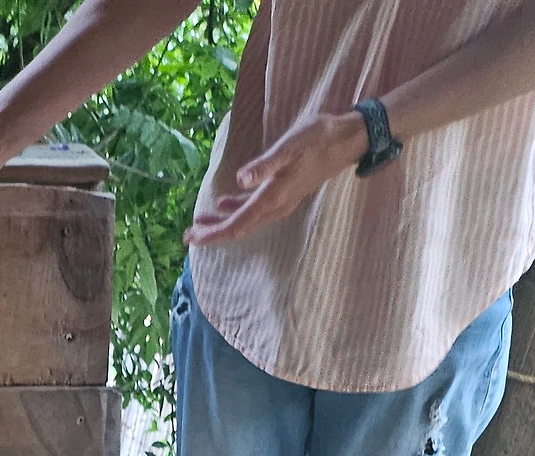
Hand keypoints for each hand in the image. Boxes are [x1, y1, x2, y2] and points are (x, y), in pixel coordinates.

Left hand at [184, 110, 369, 248]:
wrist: (347, 140)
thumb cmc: (319, 138)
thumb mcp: (290, 145)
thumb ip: (265, 164)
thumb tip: (240, 180)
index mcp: (274, 197)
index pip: (238, 223)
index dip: (214, 233)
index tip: (192, 239)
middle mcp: (276, 206)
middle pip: (239, 227)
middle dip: (213, 233)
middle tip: (187, 237)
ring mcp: (281, 202)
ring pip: (246, 219)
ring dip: (223, 222)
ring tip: (200, 224)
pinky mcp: (284, 193)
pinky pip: (255, 209)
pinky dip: (237, 209)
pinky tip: (225, 204)